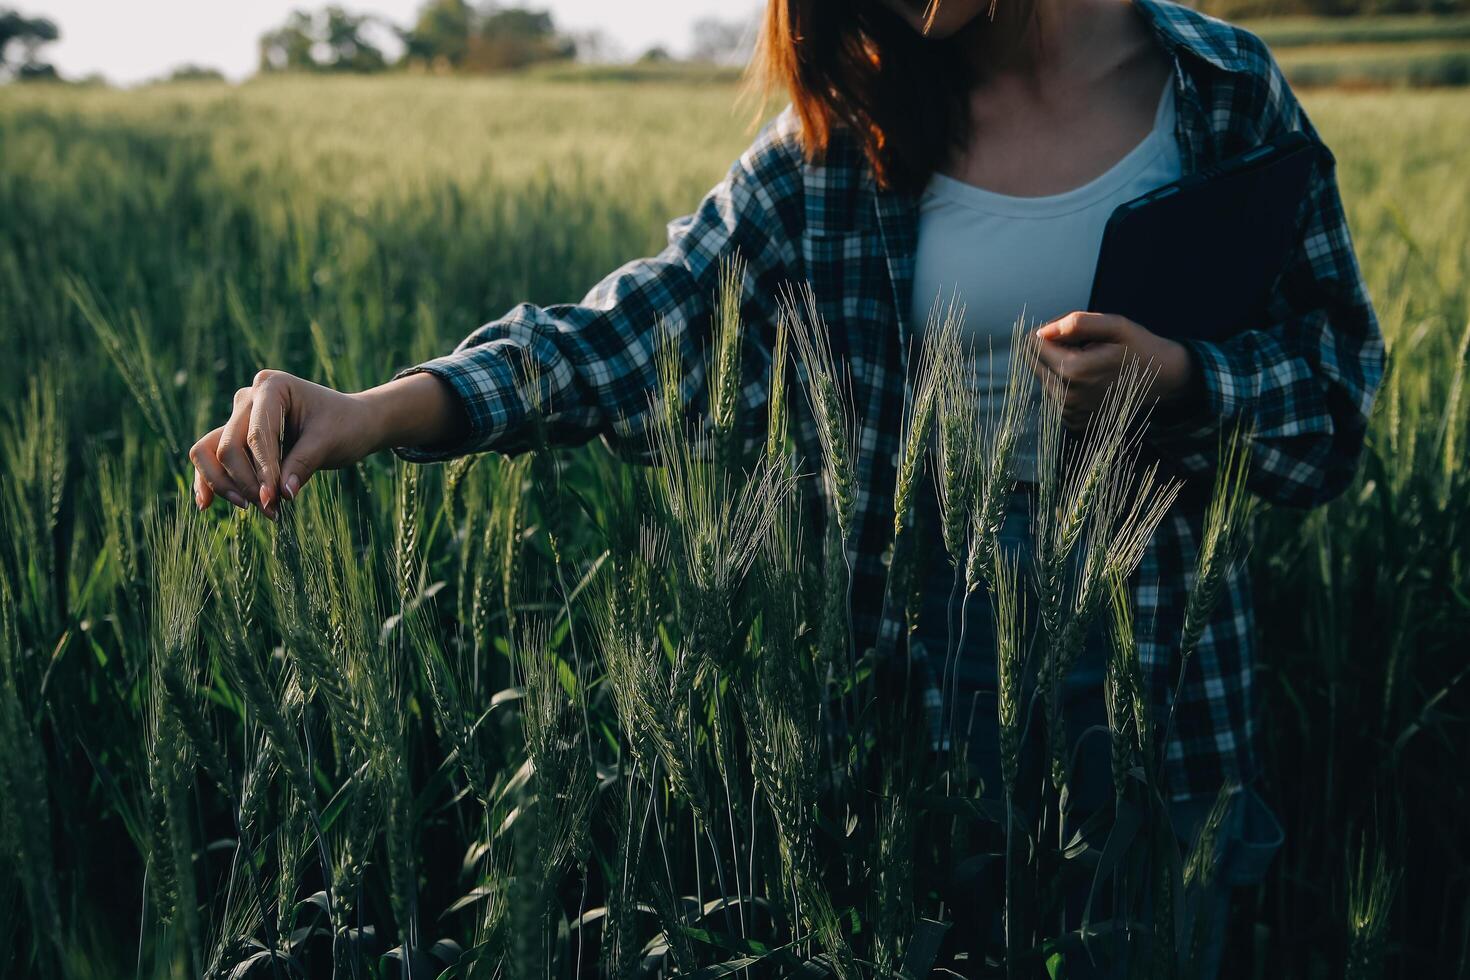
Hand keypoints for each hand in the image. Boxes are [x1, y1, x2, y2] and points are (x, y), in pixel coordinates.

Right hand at [189, 370, 460, 517]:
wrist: (353, 422)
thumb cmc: (345, 426)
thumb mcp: (328, 443)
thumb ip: (302, 465)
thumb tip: (279, 496)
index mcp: (273, 386)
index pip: (258, 434)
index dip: (262, 470)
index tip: (271, 500)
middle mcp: (249, 396)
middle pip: (228, 444)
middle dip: (246, 481)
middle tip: (270, 509)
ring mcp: (240, 415)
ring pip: (211, 450)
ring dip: (226, 483)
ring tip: (252, 508)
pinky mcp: (238, 434)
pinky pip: (213, 455)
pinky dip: (211, 478)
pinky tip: (205, 504)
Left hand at [1032, 311, 1195, 430]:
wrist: (1161, 380)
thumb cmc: (1137, 348)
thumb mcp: (1114, 325)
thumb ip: (1075, 323)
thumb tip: (1040, 331)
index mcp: (1073, 372)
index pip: (1032, 343)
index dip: (1053, 329)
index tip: (1077, 332)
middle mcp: (1066, 398)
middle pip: (1033, 361)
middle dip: (1053, 347)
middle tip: (1085, 345)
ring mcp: (1068, 413)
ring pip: (1042, 376)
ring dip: (1059, 364)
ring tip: (1091, 362)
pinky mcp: (1071, 421)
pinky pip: (1053, 393)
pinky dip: (1065, 382)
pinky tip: (1090, 379)